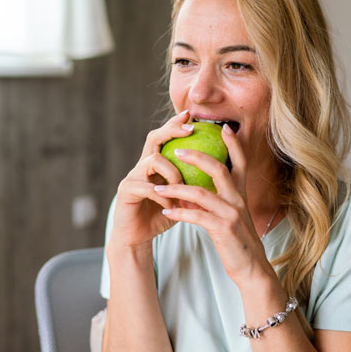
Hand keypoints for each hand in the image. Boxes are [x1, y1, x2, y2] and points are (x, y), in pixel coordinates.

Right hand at [108, 110, 193, 253]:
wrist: (139, 236)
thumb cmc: (163, 214)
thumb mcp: (183, 196)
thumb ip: (195, 183)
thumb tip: (224, 170)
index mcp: (156, 164)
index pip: (165, 136)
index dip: (176, 124)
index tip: (192, 115)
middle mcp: (142, 165)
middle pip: (154, 138)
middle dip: (172, 130)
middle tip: (190, 130)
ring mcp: (132, 176)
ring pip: (154, 160)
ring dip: (173, 172)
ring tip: (183, 186)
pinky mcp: (126, 191)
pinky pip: (146, 187)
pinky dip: (162, 195)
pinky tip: (171, 204)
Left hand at [154, 124, 271, 284]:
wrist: (251, 267)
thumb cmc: (237, 240)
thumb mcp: (231, 215)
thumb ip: (218, 199)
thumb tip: (195, 187)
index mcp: (241, 193)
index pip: (240, 161)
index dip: (233, 143)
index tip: (222, 127)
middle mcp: (238, 199)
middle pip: (219, 169)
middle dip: (197, 157)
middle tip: (178, 150)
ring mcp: (232, 214)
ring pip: (201, 193)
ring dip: (176, 189)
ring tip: (158, 187)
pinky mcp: (223, 230)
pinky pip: (197, 217)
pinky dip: (180, 213)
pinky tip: (166, 213)